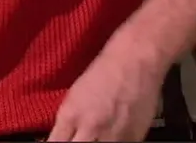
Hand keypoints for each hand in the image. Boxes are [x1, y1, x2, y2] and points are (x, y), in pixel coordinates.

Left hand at [49, 44, 165, 141]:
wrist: (134, 61)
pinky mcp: (133, 138)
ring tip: (98, 135)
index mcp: (70, 115)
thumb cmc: (104, 72)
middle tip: (80, 138)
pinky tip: (114, 134)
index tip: (61, 142)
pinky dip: (116, 142)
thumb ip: (67, 121)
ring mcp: (113, 135)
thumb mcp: (74, 95)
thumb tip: (62, 138)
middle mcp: (90, 127)